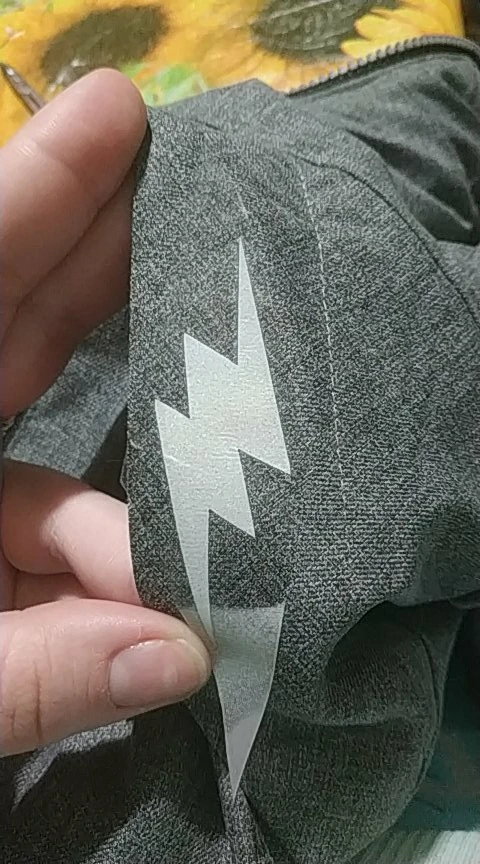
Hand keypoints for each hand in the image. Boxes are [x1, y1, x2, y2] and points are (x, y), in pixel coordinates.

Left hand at [0, 71, 210, 755]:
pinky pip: (33, 555)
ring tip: (183, 565)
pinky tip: (143, 629)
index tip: (120, 112)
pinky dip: (85, 590)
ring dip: (116, 517)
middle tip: (199, 209)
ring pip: (43, 466)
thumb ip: (28, 676)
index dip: (39, 189)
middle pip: (9, 329)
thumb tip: (185, 656)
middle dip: (102, 268)